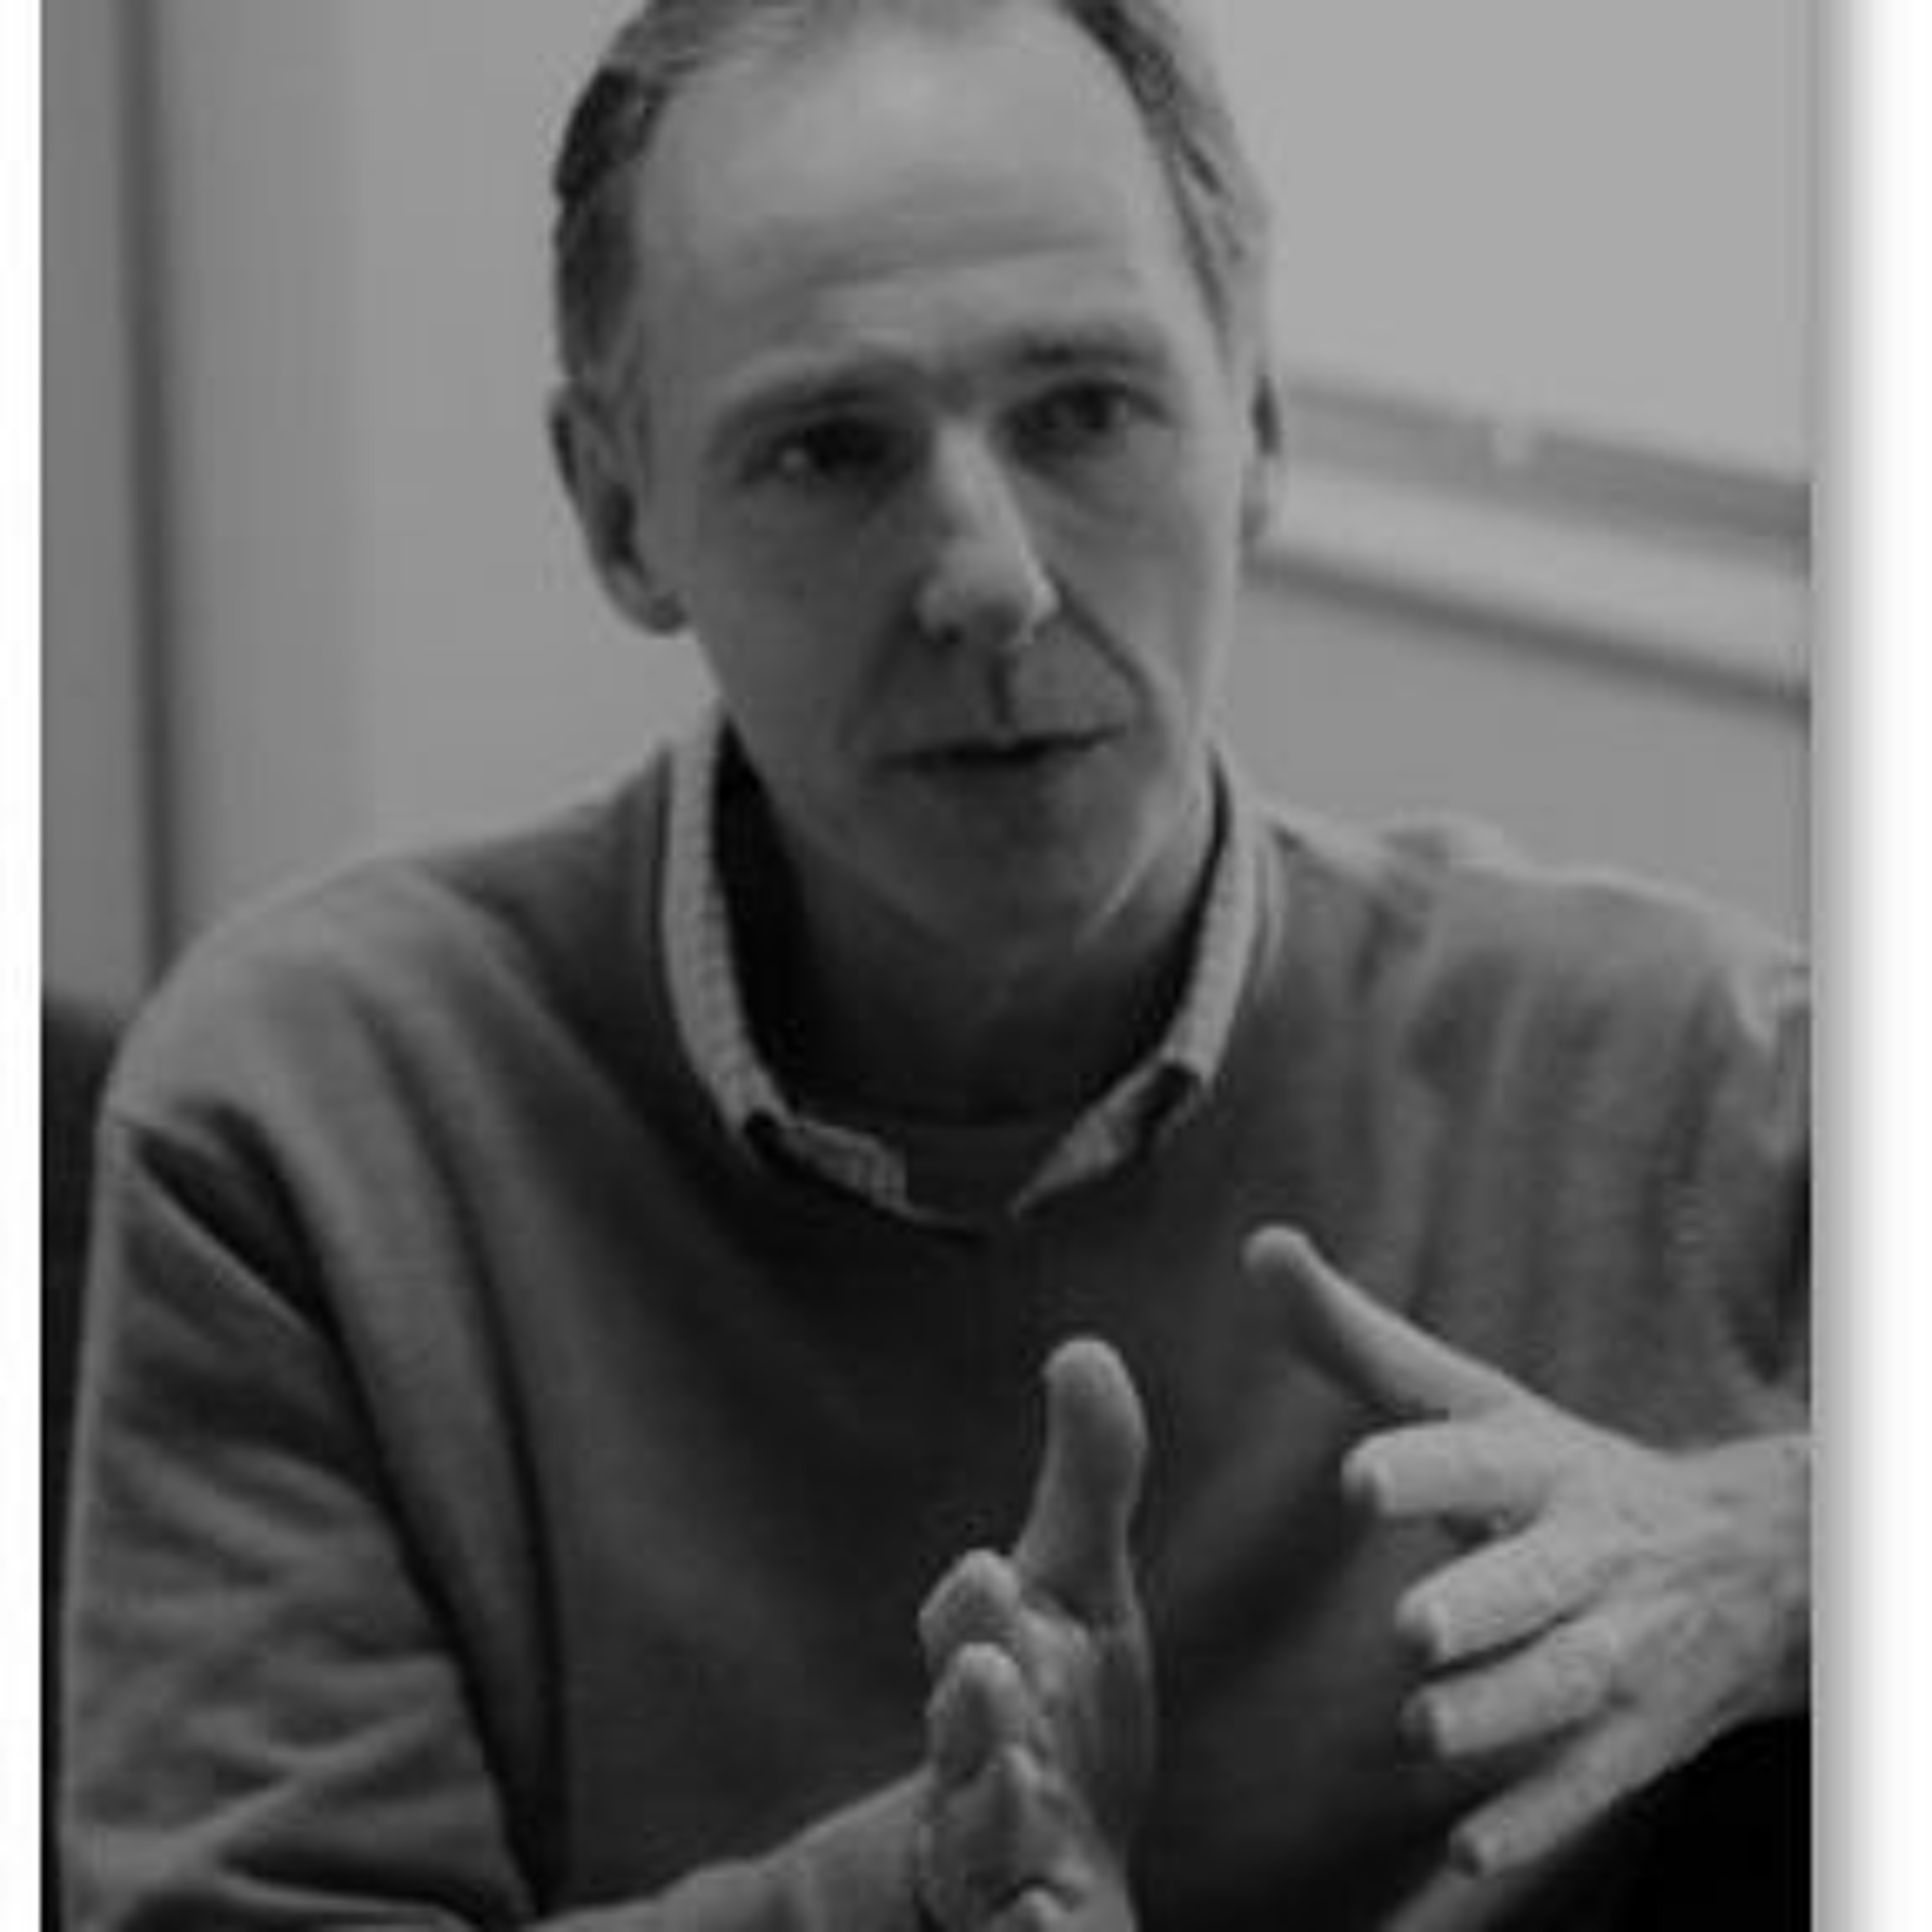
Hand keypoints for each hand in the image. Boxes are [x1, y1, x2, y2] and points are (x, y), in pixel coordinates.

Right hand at [914, 1339, 1151, 1930]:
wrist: (1038, 1867)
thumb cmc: (1056, 1708)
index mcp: (990, 1665)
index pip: (968, 1628)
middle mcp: (981, 1756)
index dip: (973, 1606)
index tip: (990, 1573)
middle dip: (972, 1697)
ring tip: (1014, 1774)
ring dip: (991, 1803)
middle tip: (986, 1668)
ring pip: (980, 1832)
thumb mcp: (1078, 1593)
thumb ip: (1088, 1478)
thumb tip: (1083, 1344)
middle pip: (963, 1726)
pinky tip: (1052, 1923)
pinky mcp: (1027, 1926)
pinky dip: (1031, 1931)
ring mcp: (997, 1854)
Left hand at [1248, 1227, 1808, 1876]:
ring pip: (1559, 1689)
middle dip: (1479, 1603)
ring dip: (1496, 1713)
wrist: (1745, 1564)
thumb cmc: (1555, 1471)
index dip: (1423, 1469)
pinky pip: (1580, 1789)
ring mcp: (1612, 1652)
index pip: (1477, 1461)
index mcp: (1534, 1464)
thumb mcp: (1470, 1399)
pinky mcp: (1625, 1739)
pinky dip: (1530, 1821)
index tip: (1360, 1478)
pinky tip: (1468, 1856)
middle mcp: (1580, 1557)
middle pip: (1533, 1583)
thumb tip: (1261, 1244)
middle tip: (1414, 1624)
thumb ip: (1355, 1337)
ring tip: (1423, 1727)